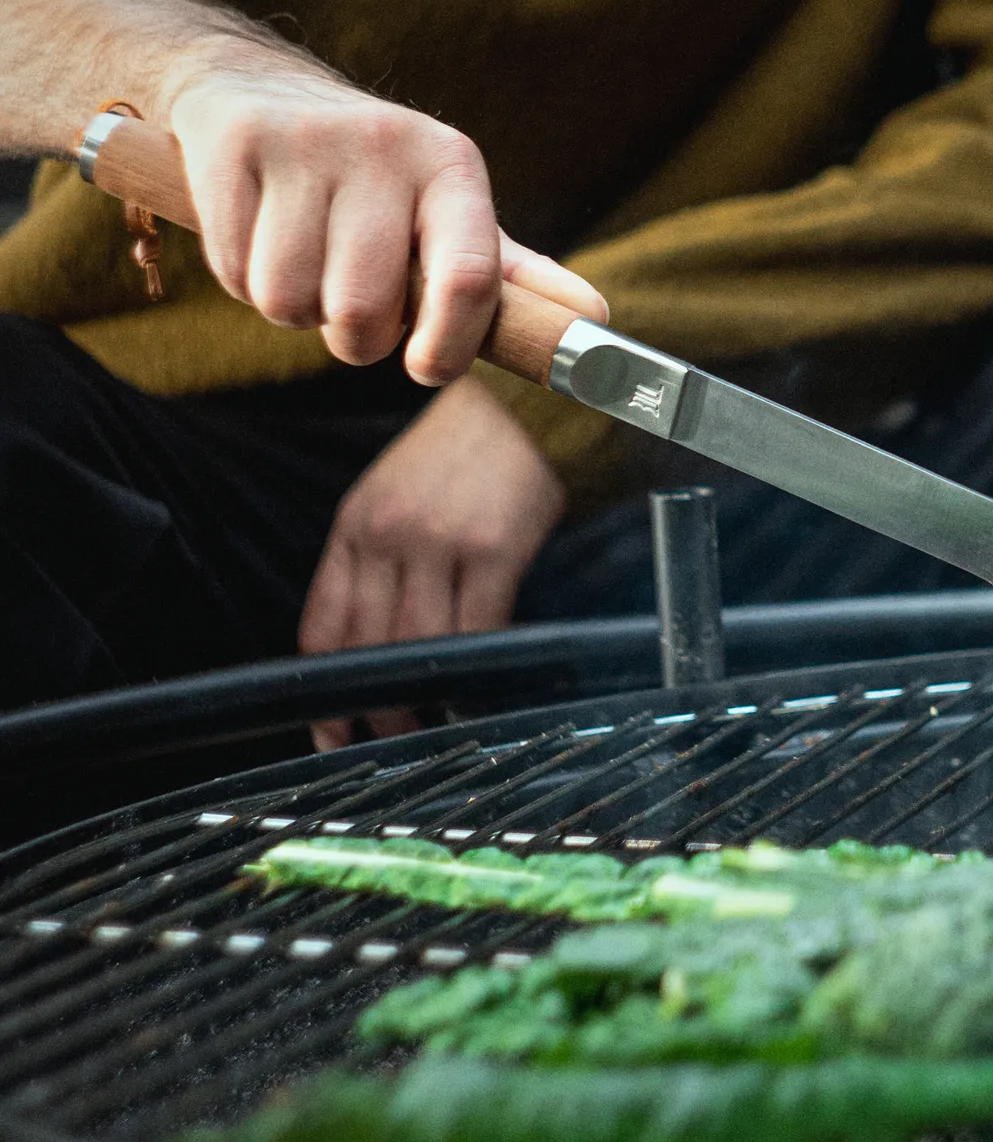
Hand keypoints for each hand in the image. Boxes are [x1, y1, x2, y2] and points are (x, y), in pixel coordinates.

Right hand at [163, 47, 555, 384]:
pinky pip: (235, 272)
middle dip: (355, 338)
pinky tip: (260, 236)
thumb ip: (515, 277)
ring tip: (306, 264)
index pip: (470, 277)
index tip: (426, 368)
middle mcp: (386, 145)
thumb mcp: (450, 214)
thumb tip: (595, 321)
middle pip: (367, 309)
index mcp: (454, 167)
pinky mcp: (234, 146)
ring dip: (294, 310)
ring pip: (289, 300)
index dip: (449, 346)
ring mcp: (306, 142)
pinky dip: (242, 280)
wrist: (260, 91)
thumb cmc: (375, 184)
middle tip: (353, 310)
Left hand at [299, 372, 567, 750]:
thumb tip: (369, 638)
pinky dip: (477, 663)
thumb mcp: (393, 493)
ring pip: (420, 645)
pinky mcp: (495, 548)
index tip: (332, 726)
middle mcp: (389, 535)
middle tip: (388, 734)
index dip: (323, 689)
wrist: (521, 407)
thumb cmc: (461, 451)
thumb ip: (373, 557)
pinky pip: (479, 627)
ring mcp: (441, 542)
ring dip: (426, 693)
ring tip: (436, 715)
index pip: (323, 625)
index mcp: (356, 525)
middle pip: (368, 647)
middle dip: (374, 706)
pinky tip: (481, 679)